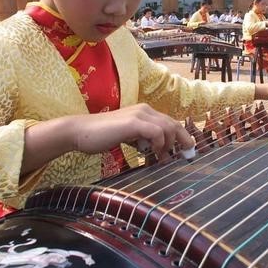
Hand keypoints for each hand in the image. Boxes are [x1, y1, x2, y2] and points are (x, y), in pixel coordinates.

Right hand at [72, 104, 193, 160]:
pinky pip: (157, 132)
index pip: (170, 121)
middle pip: (174, 123)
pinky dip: (159, 143)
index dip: (181, 135)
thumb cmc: (102, 136)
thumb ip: (143, 140)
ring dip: (169, 144)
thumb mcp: (128, 137)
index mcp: (144, 112)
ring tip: (161, 157)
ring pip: (168, 127)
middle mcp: (144, 110)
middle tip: (186, 155)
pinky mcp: (133, 122)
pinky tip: (153, 153)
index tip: (186, 150)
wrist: (81, 131)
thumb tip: (159, 152)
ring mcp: (139, 114)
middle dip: (183, 140)